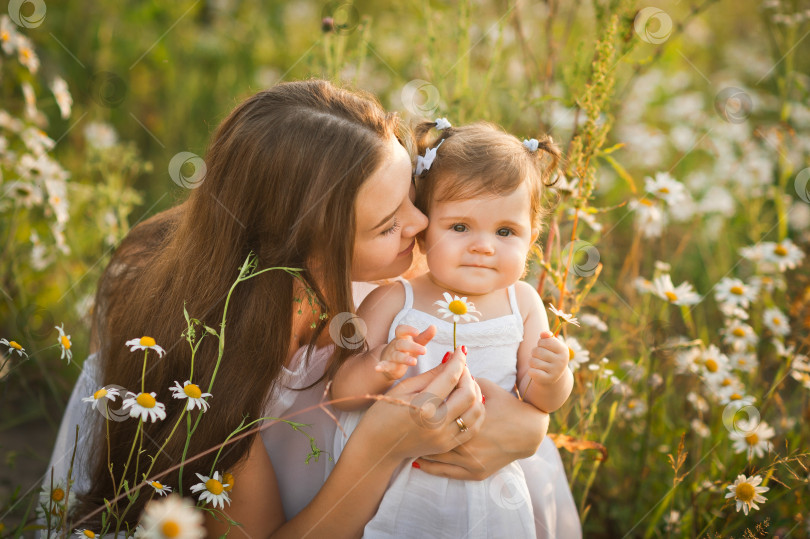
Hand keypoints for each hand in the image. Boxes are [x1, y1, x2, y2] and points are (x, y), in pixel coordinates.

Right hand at [350, 346, 483, 460]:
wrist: (378, 446)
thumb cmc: (385, 413)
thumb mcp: (404, 388)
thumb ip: (431, 375)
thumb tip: (451, 359)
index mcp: (423, 406)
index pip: (450, 377)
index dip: (459, 360)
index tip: (461, 351)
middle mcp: (437, 424)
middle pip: (468, 394)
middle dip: (468, 375)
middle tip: (461, 368)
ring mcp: (444, 438)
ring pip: (476, 411)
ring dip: (475, 393)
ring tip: (465, 383)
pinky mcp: (447, 445)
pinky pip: (472, 428)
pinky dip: (475, 411)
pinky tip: (467, 401)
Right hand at [375, 324, 435, 379]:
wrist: (390, 360)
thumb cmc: (406, 349)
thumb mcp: (417, 342)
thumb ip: (425, 336)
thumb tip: (434, 326)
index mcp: (402, 337)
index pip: (401, 330)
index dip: (408, 330)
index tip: (417, 332)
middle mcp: (396, 345)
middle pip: (401, 344)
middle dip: (412, 347)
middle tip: (424, 350)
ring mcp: (391, 355)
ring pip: (396, 356)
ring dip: (404, 358)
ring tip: (414, 362)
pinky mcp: (389, 366)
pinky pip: (384, 365)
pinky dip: (380, 366)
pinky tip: (377, 368)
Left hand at [414, 378, 547, 479]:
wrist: (529, 431)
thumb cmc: (508, 405)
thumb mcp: (487, 386)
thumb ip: (466, 378)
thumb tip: (446, 366)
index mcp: (467, 418)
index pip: (438, 411)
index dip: (425, 408)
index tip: (413, 404)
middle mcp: (467, 442)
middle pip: (433, 435)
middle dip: (419, 430)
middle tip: (402, 424)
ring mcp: (470, 460)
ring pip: (435, 456)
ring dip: (419, 449)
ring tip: (404, 442)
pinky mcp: (475, 472)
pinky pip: (446, 472)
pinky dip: (429, 467)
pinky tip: (417, 461)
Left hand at [527, 330, 569, 385]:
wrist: (553, 375)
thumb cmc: (550, 355)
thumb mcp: (551, 345)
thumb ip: (547, 337)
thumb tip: (543, 333)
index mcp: (564, 350)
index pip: (545, 341)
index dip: (540, 343)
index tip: (543, 346)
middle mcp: (562, 361)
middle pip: (537, 351)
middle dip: (534, 352)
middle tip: (539, 356)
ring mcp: (555, 371)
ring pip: (533, 361)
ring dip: (532, 361)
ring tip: (537, 363)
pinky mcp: (548, 380)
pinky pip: (532, 372)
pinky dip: (531, 371)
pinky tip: (536, 371)